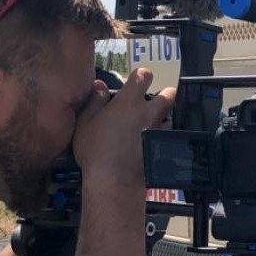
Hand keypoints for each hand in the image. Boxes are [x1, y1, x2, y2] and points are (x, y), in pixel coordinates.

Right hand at [72, 66, 175, 187]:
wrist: (114, 181)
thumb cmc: (95, 150)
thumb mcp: (86, 123)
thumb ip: (94, 101)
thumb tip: (100, 85)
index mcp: (129, 102)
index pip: (143, 77)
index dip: (142, 75)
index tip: (139, 79)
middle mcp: (148, 113)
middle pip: (167, 95)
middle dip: (166, 94)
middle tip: (158, 99)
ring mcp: (158, 131)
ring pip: (170, 118)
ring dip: (165, 118)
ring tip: (155, 125)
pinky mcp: (162, 148)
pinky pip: (168, 137)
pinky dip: (163, 138)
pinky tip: (155, 144)